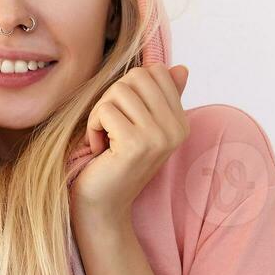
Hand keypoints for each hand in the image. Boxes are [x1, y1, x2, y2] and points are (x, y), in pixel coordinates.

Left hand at [72, 63, 190, 221]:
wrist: (103, 206)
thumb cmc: (115, 163)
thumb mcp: (140, 126)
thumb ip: (159, 98)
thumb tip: (181, 68)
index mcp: (180, 122)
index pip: (156, 72)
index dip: (129, 88)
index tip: (123, 118)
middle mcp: (176, 129)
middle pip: (136, 77)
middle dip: (112, 97)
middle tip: (109, 127)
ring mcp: (159, 137)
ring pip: (118, 90)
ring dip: (100, 113)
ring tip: (104, 139)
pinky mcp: (136, 145)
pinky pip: (105, 110)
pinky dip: (93, 127)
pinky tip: (98, 149)